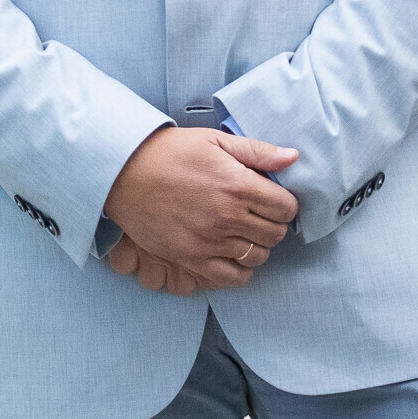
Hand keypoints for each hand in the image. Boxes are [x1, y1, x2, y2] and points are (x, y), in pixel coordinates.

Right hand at [103, 126, 297, 291]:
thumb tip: (293, 158)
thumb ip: (257, 151)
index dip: (284, 202)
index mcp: (238, 184)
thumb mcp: (215, 140)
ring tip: (244, 232)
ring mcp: (210, 241)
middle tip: (259, 213)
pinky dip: (240, 271)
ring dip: (258, 246)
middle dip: (273, 223)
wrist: (124, 172)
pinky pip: (232, 278)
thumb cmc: (170, 152)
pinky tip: (233, 254)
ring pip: (257, 257)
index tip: (273, 198)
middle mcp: (228, 216)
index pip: (286, 207)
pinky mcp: (191, 258)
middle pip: (275, 234)